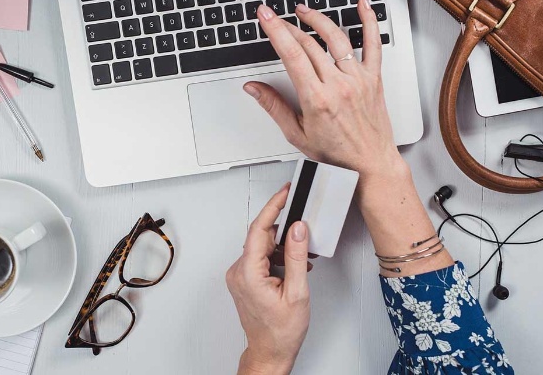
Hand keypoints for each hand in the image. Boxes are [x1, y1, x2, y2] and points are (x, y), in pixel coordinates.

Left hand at [226, 184, 310, 374]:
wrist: (270, 351)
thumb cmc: (282, 330)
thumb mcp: (297, 292)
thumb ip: (296, 256)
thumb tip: (297, 229)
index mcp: (248, 273)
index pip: (259, 229)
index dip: (273, 207)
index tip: (285, 193)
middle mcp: (239, 272)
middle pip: (261, 236)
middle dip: (284, 231)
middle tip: (304, 225)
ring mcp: (239, 275)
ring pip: (262, 246)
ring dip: (282, 247)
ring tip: (302, 257)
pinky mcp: (243, 279)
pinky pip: (260, 257)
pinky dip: (277, 256)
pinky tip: (292, 265)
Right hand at [244, 0, 402, 179]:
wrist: (370, 162)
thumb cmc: (337, 153)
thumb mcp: (297, 135)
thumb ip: (274, 107)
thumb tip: (254, 89)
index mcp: (317, 99)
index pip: (292, 55)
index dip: (276, 31)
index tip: (266, 17)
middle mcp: (338, 85)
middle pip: (309, 44)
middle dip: (288, 26)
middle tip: (275, 16)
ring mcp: (357, 79)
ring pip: (336, 38)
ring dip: (317, 19)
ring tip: (303, 11)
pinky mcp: (373, 78)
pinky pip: (373, 43)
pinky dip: (368, 21)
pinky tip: (362, 5)